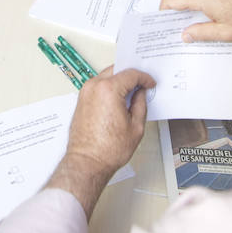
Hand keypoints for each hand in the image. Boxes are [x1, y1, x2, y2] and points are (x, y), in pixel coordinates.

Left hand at [46, 67, 154, 217]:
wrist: (87, 162)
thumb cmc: (107, 150)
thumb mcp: (136, 127)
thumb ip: (141, 104)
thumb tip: (141, 94)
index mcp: (109, 90)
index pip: (131, 74)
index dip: (144, 77)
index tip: (150, 83)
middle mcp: (94, 87)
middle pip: (116, 70)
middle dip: (130, 76)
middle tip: (142, 84)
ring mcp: (85, 92)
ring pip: (106, 76)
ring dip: (118, 80)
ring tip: (131, 92)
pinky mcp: (81, 99)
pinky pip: (98, 85)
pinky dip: (109, 87)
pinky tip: (118, 97)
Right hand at [160, 0, 231, 41]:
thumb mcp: (225, 32)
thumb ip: (201, 33)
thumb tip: (185, 34)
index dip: (162, 13)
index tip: (164, 24)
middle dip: (176, 13)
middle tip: (181, 29)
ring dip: (189, 7)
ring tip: (198, 25)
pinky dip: (198, 2)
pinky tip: (209, 16)